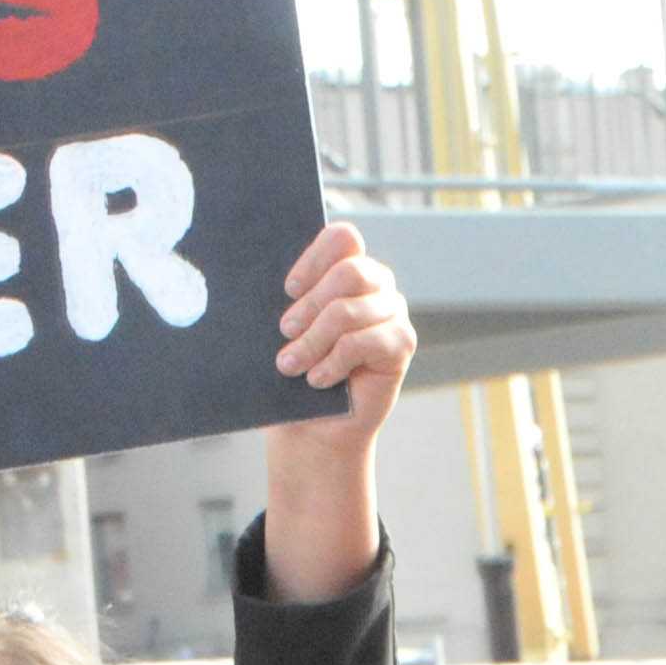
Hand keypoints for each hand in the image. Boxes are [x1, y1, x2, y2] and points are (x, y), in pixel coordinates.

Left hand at [274, 224, 412, 445]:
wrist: (313, 426)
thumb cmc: (296, 372)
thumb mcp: (285, 329)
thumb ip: (288, 300)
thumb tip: (263, 280)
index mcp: (348, 269)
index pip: (343, 238)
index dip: (314, 259)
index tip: (288, 290)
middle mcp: (377, 284)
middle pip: (349, 271)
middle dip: (310, 305)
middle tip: (284, 332)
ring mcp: (393, 312)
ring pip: (348, 311)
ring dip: (312, 342)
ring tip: (291, 365)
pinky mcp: (402, 342)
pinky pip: (363, 342)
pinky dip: (333, 362)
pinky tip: (318, 379)